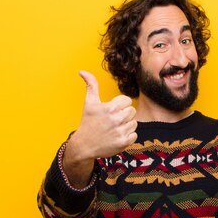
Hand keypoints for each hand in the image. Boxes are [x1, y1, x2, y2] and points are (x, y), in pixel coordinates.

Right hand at [62, 71, 136, 186]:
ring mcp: (120, 132)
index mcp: (110, 108)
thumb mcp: (89, 103)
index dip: (120, 105)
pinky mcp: (123, 142)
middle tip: (113, 120)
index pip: (127, 101)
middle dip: (124, 115)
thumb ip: (91, 86)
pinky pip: (134, 135)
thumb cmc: (88, 122)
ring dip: (126, 126)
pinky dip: (128, 136)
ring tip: (114, 128)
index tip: (112, 110)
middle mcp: (116, 119)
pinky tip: (117, 136)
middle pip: (132, 111)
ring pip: (134, 123)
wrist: (84, 145)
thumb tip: (82, 71)